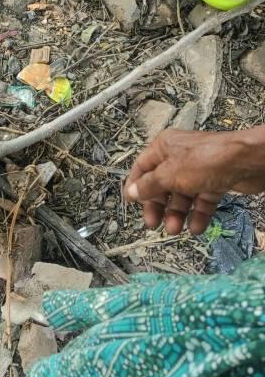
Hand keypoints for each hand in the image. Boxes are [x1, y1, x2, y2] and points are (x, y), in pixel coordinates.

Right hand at [124, 127, 264, 233]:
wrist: (246, 162)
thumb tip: (130, 193)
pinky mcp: (215, 181)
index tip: (131, 204)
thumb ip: (148, 185)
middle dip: (158, 206)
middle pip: (161, 185)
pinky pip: (201, 200)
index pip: (142, 168)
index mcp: (164, 148)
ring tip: (175, 229)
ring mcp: (198, 170)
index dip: (135, 186)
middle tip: (153, 223)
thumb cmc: (205, 160)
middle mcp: (179, 157)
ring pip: (182, 196)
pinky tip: (196, 227)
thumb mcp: (169, 174)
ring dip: (177, 214)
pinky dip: (198, 214)